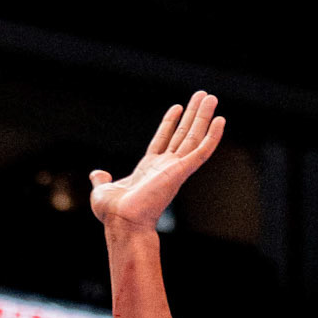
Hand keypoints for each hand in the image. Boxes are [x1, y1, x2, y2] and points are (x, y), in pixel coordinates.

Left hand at [89, 91, 223, 232]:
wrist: (122, 221)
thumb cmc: (113, 213)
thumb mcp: (102, 190)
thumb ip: (101, 180)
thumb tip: (96, 174)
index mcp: (149, 168)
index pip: (163, 140)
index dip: (170, 123)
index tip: (177, 107)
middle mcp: (165, 167)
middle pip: (183, 134)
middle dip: (193, 115)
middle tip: (203, 96)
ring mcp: (175, 168)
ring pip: (194, 138)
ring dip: (204, 117)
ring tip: (211, 98)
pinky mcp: (181, 172)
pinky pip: (201, 152)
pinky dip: (212, 137)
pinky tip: (220, 121)